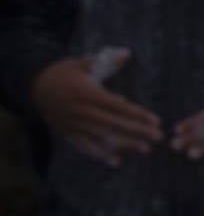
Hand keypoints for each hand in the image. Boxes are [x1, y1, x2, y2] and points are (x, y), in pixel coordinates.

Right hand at [30, 51, 162, 165]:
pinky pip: (85, 146)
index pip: (118, 106)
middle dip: (138, 131)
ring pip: (103, 137)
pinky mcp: (68, 132)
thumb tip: (127, 53)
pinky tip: (116, 161)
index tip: (156, 121)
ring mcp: (74, 123)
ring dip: (125, 144)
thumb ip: (106, 61)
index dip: (138, 114)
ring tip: (145, 149)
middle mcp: (82, 110)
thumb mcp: (82, 63)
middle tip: (158, 137)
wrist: (33, 85)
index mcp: (88, 93)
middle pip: (114, 123)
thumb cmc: (63, 73)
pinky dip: (100, 154)